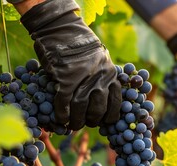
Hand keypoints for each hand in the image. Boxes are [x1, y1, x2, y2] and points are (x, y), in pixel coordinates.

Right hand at [20, 0, 120, 129]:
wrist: (62, 29)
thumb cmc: (81, 48)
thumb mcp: (101, 61)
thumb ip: (103, 79)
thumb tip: (100, 102)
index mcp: (111, 75)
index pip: (116, 104)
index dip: (109, 117)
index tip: (102, 122)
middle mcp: (101, 78)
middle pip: (98, 110)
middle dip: (92, 121)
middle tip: (85, 123)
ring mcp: (84, 78)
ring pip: (81, 109)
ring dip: (76, 121)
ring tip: (72, 124)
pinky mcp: (66, 78)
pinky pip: (64, 103)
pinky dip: (62, 114)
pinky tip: (61, 119)